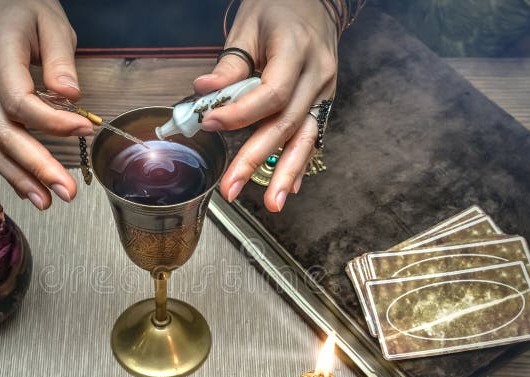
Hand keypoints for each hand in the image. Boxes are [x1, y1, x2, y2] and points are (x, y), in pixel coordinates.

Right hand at [0, 0, 91, 209]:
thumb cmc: (23, 8)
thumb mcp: (51, 21)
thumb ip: (61, 59)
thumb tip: (72, 97)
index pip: (20, 99)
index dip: (52, 121)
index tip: (84, 130)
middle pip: (3, 130)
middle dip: (36, 165)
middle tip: (66, 191)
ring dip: (19, 177)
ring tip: (47, 201)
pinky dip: (7, 167)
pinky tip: (29, 187)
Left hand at [194, 0, 338, 211]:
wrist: (316, 2)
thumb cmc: (279, 9)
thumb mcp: (249, 26)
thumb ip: (230, 64)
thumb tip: (204, 92)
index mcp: (297, 51)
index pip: (271, 93)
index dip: (240, 113)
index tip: (210, 123)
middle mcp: (317, 75)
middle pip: (285, 123)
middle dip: (256, 159)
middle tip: (231, 187)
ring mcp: (326, 91)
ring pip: (305, 138)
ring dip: (287, 173)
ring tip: (273, 203)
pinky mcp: (324, 103)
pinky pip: (312, 136)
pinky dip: (300, 163)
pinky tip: (290, 187)